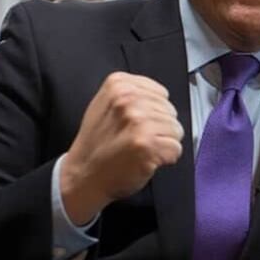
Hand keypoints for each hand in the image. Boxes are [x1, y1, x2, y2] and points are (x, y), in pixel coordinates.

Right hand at [61, 72, 183, 223]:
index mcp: (119, 84)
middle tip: (136, 139)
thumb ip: (132, 94)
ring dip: (163, 143)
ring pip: (176, 130)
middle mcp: (129, 99)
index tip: (137, 123)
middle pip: (171, 111)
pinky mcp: (148, 144)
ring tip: (139, 149)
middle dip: (160, 128)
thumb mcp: (104, 105)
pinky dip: (166, 158)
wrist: (83, 175)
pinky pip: (176, 148)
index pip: (162, 94)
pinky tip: (145, 159)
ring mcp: (138, 121)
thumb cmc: (96, 145)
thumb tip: (162, 97)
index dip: (154, 112)